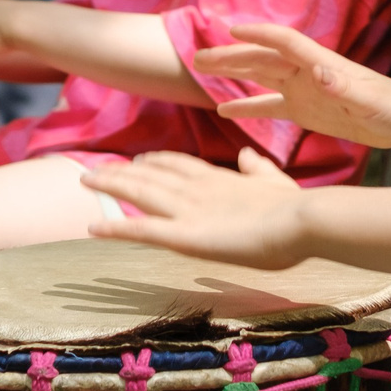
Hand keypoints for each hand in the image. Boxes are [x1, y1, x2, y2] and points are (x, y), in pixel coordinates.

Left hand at [84, 149, 309, 269]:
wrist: (304, 219)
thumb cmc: (297, 208)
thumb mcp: (276, 182)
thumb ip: (259, 169)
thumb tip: (247, 155)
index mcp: (221, 179)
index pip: (180, 165)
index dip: (158, 161)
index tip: (140, 159)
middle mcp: (198, 189)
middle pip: (152, 175)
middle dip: (124, 171)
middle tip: (99, 169)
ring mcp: (189, 211)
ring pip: (140, 194)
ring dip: (112, 186)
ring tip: (87, 180)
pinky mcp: (185, 235)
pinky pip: (141, 230)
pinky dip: (116, 227)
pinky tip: (94, 226)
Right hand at [192, 22, 390, 149]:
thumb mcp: (370, 101)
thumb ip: (345, 87)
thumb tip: (320, 73)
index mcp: (321, 63)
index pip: (284, 43)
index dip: (259, 35)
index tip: (230, 30)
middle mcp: (307, 72)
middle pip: (263, 58)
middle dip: (231, 55)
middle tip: (197, 56)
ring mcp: (304, 90)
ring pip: (260, 76)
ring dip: (232, 73)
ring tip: (201, 69)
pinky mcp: (305, 110)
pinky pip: (269, 106)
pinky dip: (247, 105)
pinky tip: (223, 110)